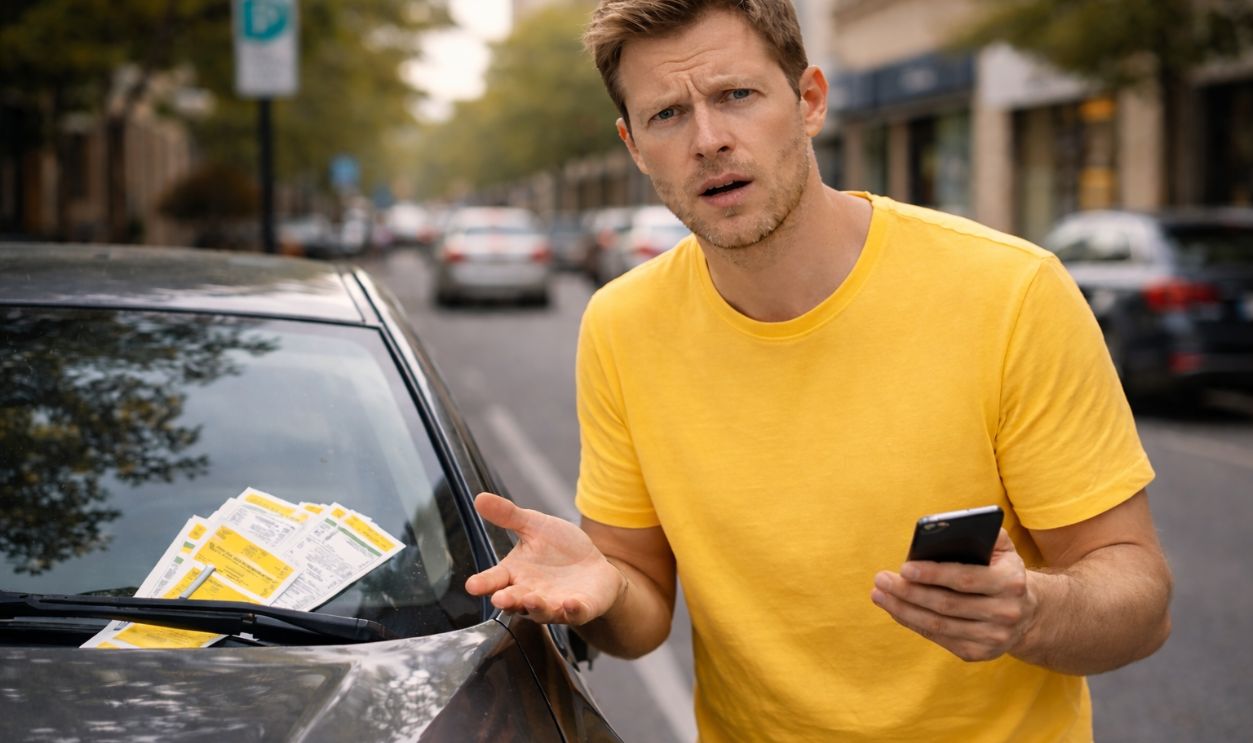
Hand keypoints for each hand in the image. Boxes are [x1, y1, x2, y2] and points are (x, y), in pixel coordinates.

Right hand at [465, 493, 627, 624]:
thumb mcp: (534, 526)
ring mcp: (554, 605)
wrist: (594, 566)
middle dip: (508, 601)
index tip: (472, 585)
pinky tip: (571, 602)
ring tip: (532, 599)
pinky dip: (573, 610)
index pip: (494, 580)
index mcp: (515, 574)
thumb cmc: (560, 548)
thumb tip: (479, 498)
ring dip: (536, 607)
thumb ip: (508, 516)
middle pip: (514, 601)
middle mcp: (530, 594)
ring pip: (541, 611)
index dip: (483, 584)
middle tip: (500, 599)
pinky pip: (575, 613)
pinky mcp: (579, 609)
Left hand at [870, 529, 1037, 661]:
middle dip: (909, 592)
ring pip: (939, 625)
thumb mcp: (1002, 549)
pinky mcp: (979, 653)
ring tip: (879, 594)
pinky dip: (913, 623)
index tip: (904, 567)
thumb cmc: (1001, 570)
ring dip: (903, 610)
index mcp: (1011, 582)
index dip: (933, 574)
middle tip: (881, 579)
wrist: (1027, 612)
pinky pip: (939, 639)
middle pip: (946, 605)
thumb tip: (949, 527)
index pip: (965, 579)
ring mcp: (993, 638)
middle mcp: (1005, 613)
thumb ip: (984, 532)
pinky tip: (895, 609)